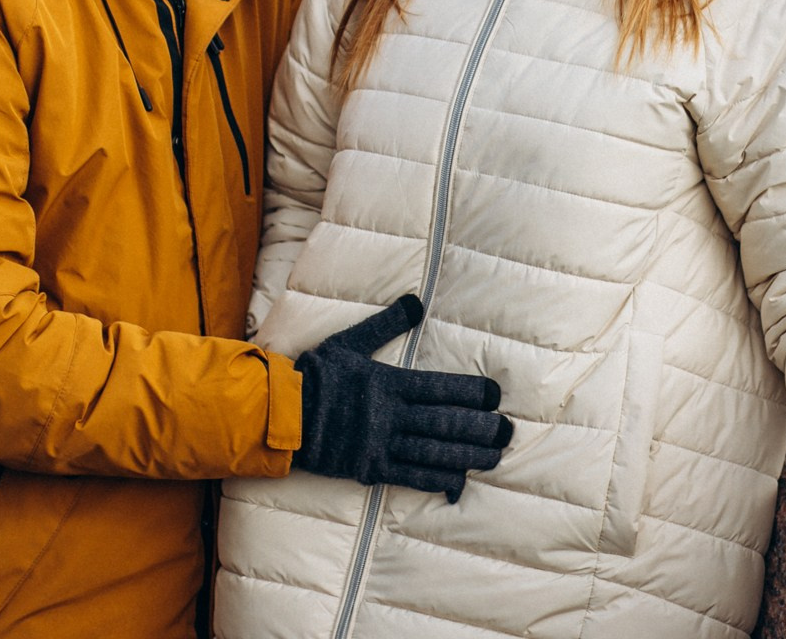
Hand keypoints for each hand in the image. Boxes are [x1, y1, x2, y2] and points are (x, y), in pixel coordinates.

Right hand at [292, 295, 513, 500]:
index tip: (496, 396)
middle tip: (507, 432)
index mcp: (390, 383)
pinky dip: (436, 481)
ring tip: (494, 458)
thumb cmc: (314, 376)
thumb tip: (415, 302)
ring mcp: (381, 444)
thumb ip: (385, 323)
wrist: (279, 416)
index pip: (443, 388)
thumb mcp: (349, 342)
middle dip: (482, 429)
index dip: (474, 394)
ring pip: (435, 453)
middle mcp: (391, 415)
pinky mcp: (369, 469)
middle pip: (447, 423)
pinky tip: (458, 484)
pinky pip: (409, 477)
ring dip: (468, 457)